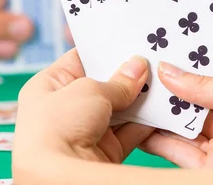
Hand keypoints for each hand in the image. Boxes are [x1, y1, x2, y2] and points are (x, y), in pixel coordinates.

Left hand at [13, 49, 154, 180]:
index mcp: (48, 86)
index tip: (130, 41)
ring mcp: (85, 130)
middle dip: (127, 75)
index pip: (79, 59)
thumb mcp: (89, 91)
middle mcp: (65, 108)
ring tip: (163, 80)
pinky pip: (129, 131)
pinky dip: (146, 123)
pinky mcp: (104, 151)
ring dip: (140, 98)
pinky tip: (164, 108)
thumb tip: (139, 66)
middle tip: (153, 58)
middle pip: (103, 84)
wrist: (59, 175)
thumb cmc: (58, 126)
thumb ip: (118, 81)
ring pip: (119, 108)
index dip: (105, 50)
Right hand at [140, 62, 212, 168]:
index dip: (177, 77)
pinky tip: (142, 125)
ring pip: (178, 132)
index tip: (153, 63)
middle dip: (162, 96)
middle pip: (185, 111)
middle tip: (135, 79)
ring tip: (132, 98)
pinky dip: (158, 140)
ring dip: (155, 118)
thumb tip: (167, 71)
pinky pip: (179, 154)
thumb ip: (205, 85)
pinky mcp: (212, 171)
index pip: (200, 89)